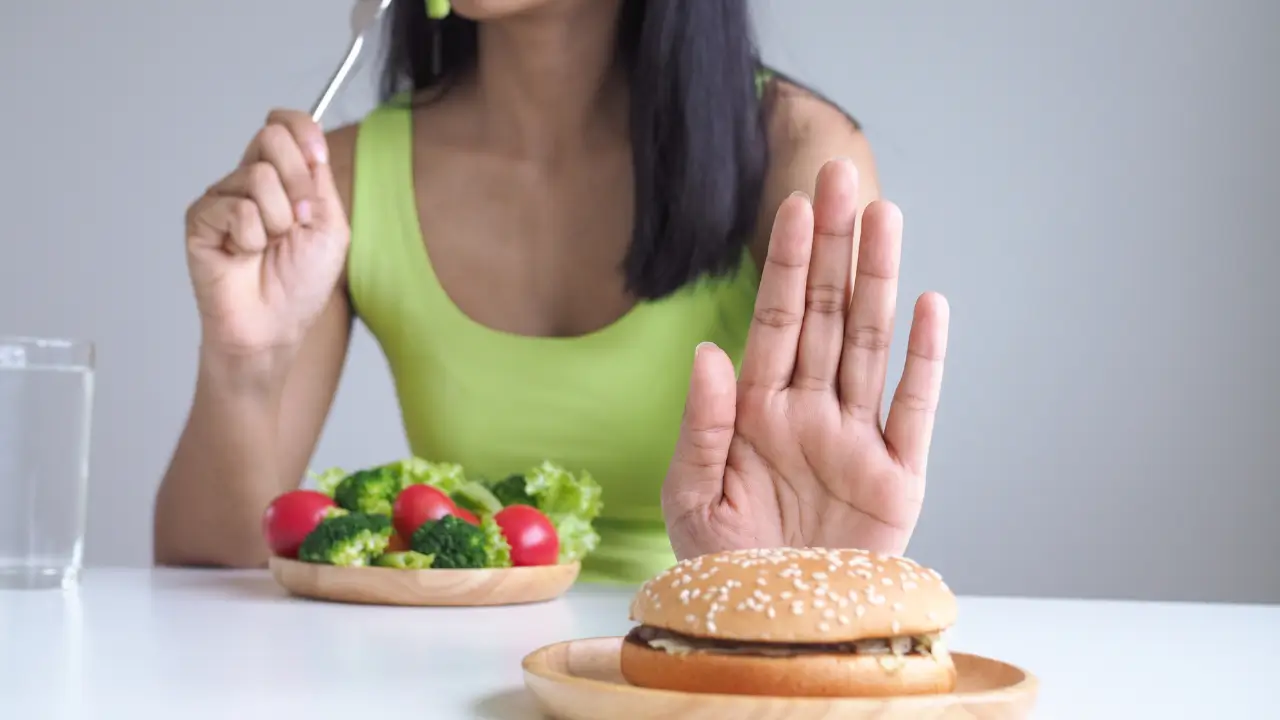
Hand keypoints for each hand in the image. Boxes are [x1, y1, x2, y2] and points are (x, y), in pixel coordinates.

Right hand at [184, 110, 348, 362]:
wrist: (273, 324)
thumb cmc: (301, 283)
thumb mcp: (330, 226)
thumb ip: (319, 180)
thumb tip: (309, 140)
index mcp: (284, 177)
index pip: (286, 125)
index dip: (303, 130)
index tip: (318, 158)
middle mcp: (250, 181)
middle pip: (271, 138)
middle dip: (297, 183)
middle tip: (297, 222)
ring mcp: (223, 197)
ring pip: (257, 177)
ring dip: (276, 221)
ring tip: (268, 248)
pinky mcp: (200, 218)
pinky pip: (236, 209)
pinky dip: (251, 238)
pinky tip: (244, 255)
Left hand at [662, 158, 949, 559]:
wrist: (774, 631)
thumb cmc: (724, 569)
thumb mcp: (692, 499)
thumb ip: (702, 425)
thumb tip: (709, 351)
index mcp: (757, 412)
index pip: (776, 322)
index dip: (787, 265)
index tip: (795, 205)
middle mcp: (810, 413)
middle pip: (828, 316)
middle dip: (834, 248)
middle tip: (840, 175)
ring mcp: (856, 440)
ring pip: (871, 345)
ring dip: (878, 281)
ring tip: (885, 216)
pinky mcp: (898, 478)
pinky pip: (915, 409)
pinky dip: (924, 360)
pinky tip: (927, 306)